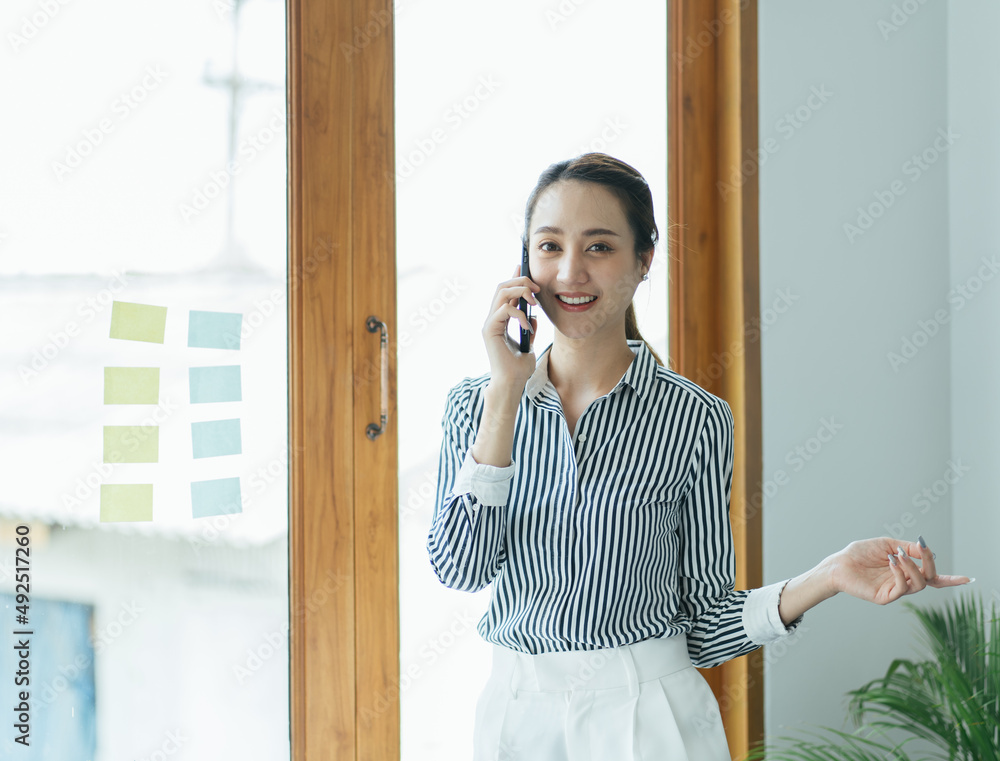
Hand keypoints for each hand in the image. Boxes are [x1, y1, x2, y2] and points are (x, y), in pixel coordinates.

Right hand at [481, 264, 539, 390]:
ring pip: (501, 293)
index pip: (504, 292)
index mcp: (499, 320)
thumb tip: (533, 316)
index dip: (513, 277)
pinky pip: (505, 310)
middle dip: (520, 282)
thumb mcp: (528, 343)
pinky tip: (528, 327)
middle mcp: (492, 319)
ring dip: (521, 292)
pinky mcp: (490, 330)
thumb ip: (529, 328)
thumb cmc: (518, 368)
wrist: (511, 383)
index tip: (522, 266)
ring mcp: (490, 324)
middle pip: (502, 287)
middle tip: (537, 289)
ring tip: (534, 302)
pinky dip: (519, 314)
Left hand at [827, 536, 972, 604]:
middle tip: (923, 549)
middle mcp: (904, 581)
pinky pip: (901, 587)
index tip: (967, 579)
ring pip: (918, 583)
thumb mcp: (887, 544)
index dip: (949, 579)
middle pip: (929, 578)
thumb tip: (926, 550)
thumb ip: (907, 548)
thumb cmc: (860, 553)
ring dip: (912, 566)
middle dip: (930, 563)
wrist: (839, 563)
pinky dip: (900, 572)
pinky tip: (892, 561)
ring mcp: (895, 590)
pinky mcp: (885, 597)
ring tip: (898, 554)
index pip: (932, 576)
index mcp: (906, 570)